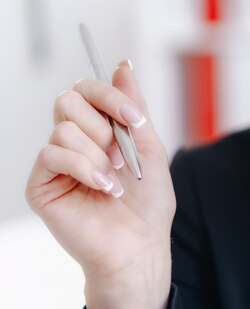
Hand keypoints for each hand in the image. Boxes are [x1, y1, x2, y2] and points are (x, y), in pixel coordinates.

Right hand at [25, 60, 175, 308]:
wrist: (139, 243)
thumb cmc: (148, 201)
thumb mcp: (149, 147)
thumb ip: (133, 107)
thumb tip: (122, 65)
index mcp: (100, 128)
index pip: (88, 89)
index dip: (110, 96)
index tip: (135, 118)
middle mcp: (75, 140)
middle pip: (68, 99)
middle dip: (103, 125)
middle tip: (121, 155)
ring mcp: (57, 161)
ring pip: (64, 128)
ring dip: (99, 155)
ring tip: (115, 179)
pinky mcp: (42, 183)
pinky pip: (52, 154)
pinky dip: (85, 169)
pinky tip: (103, 188)